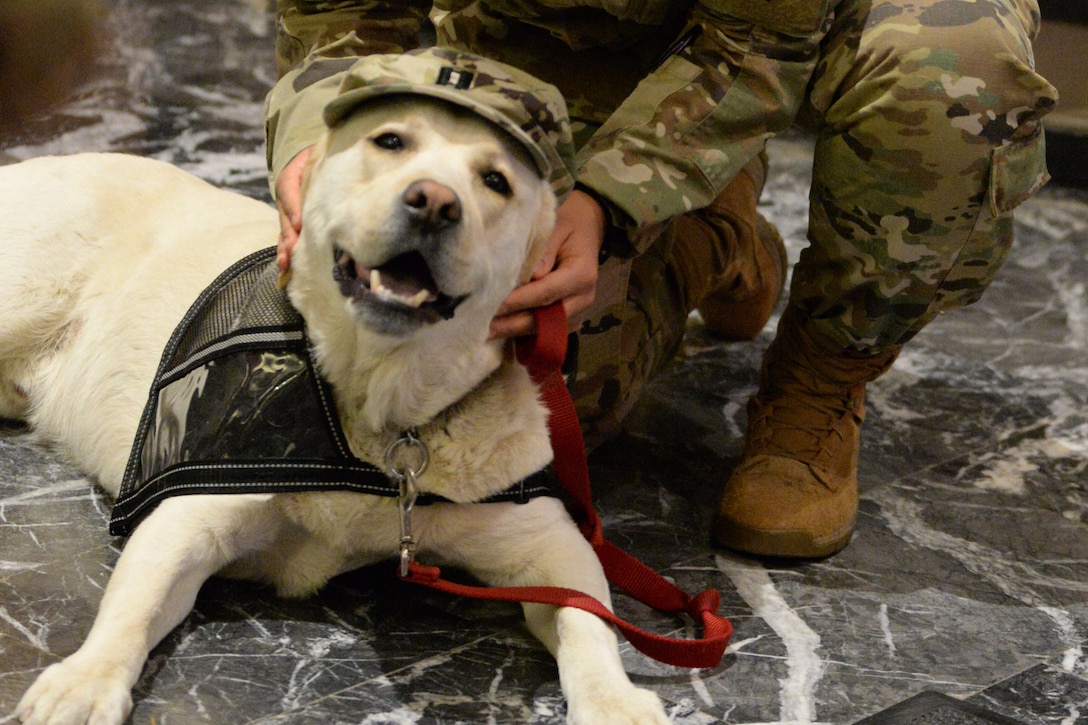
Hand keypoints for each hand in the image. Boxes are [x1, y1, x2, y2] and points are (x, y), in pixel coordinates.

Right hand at [274, 146, 312, 273]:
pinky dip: (288, 253)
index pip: (289, 193)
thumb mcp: (315, 159)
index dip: (294, 209)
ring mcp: (288, 214)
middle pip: (285, 219)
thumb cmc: (315, 162)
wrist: (307, 161)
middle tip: (291, 250)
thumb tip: (333, 175)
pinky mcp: (292, 225)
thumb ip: (318, 168)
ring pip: (285, 233)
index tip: (299, 225)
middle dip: (288, 237)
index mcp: (289, 180)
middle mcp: (286, 200)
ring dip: (285, 249)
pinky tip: (287, 268)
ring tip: (285, 264)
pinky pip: (289, 239)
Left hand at [490, 189, 606, 338]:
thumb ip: (544, 251)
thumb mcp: (557, 228)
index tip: (493, 305)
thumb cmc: (568, 226)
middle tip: (481, 328)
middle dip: (511, 324)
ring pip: (542, 329)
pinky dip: (520, 330)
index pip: (546, 292)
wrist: (587, 230)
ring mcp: (577, 312)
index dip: (519, 301)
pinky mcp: (568, 319)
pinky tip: (498, 330)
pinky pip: (544, 329)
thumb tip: (529, 275)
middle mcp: (583, 298)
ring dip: (513, 331)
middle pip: (544, 318)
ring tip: (484, 332)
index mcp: (582, 275)